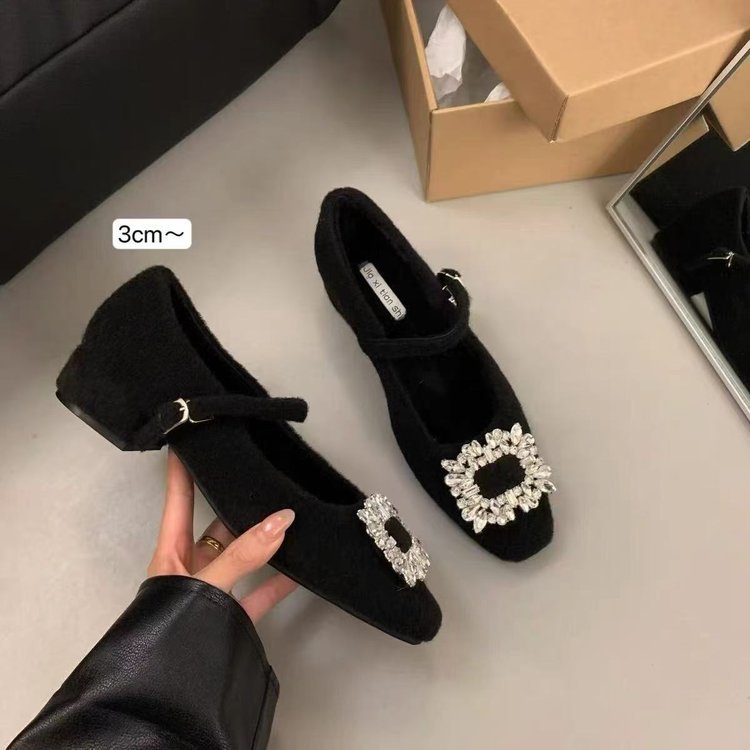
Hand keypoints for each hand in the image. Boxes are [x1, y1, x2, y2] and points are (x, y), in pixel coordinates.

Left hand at [148, 450, 297, 620]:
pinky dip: (280, 579)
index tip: (187, 439)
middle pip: (217, 525)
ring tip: (289, 514)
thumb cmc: (170, 631)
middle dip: (237, 503)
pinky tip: (301, 566)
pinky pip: (260, 590)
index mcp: (170, 553)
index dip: (181, 470)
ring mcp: (214, 590)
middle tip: (258, 474)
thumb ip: (243, 556)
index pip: (176, 500)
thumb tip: (280, 521)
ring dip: (265, 541)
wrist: (172, 691)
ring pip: (243, 556)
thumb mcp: (204, 586)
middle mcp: (191, 566)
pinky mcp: (233, 615)